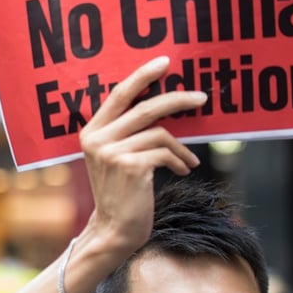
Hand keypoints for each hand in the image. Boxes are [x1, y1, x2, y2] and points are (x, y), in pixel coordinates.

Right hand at [79, 56, 206, 256]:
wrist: (114, 230)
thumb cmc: (121, 193)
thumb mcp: (115, 158)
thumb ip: (126, 132)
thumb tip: (163, 105)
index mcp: (91, 132)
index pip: (119, 94)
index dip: (143, 75)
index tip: (165, 62)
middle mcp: (97, 139)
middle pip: (145, 106)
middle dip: (177, 99)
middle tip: (201, 97)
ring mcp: (112, 152)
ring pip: (160, 132)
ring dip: (181, 147)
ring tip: (189, 160)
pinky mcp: (130, 166)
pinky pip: (165, 152)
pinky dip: (179, 160)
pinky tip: (182, 170)